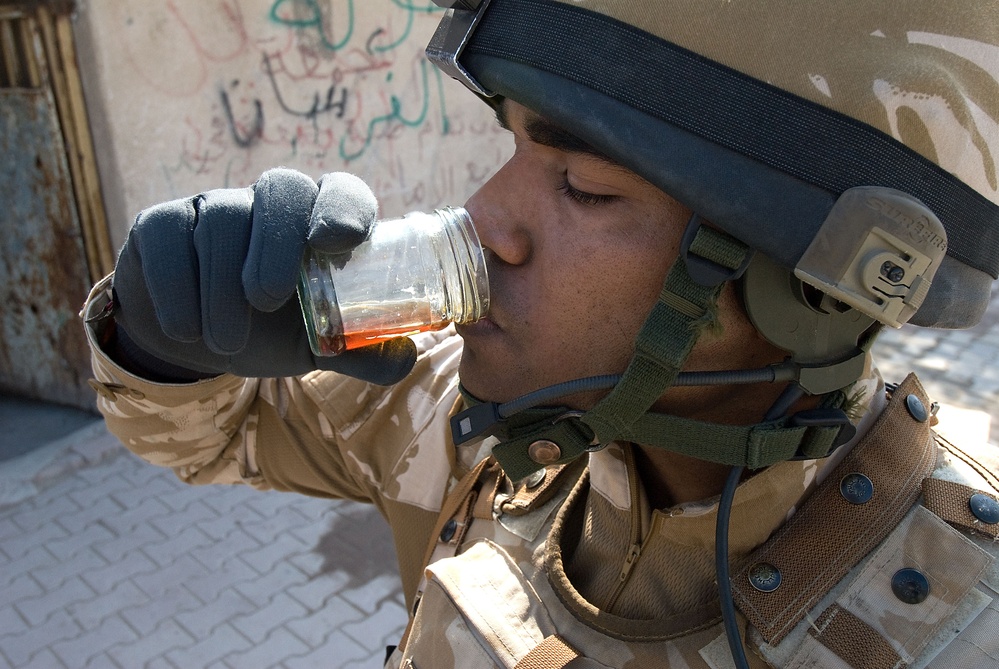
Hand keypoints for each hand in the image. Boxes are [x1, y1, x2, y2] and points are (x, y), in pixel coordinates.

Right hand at [110, 169, 416, 383]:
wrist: (190, 340)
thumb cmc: (267, 332)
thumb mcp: (315, 346)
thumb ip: (359, 352)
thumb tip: (406, 358)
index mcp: (316, 223)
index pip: (340, 191)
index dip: (343, 205)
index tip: (340, 239)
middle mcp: (268, 203)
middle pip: (281, 190)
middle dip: (276, 245)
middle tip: (269, 301)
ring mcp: (212, 207)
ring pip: (220, 223)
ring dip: (223, 291)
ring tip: (228, 343)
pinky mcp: (161, 223)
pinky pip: (168, 240)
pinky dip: (177, 290)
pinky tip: (186, 329)